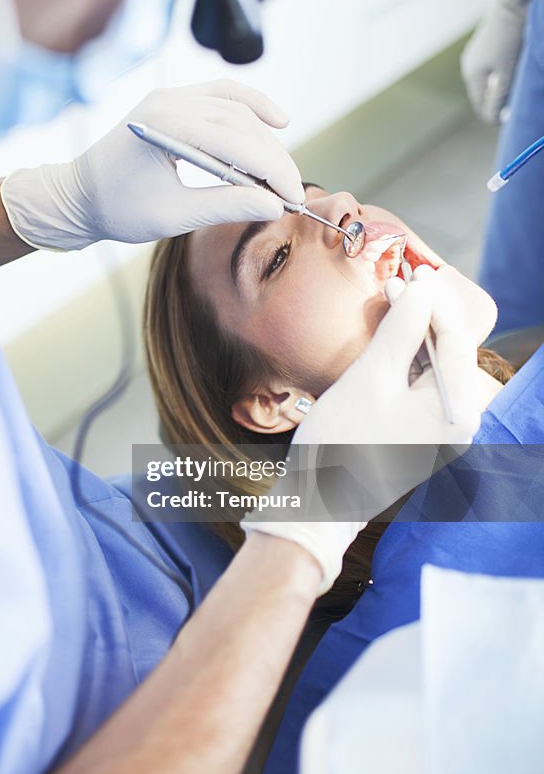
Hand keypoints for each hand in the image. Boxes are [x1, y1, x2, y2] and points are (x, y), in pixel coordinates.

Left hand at [0, 80, 303, 248]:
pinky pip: (223, 96)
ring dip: (265, 139)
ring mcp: (171, 96)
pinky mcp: (175, 102)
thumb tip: (274, 206)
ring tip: (282, 174)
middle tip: (293, 192)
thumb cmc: (118, 210)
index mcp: (165, 125)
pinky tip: (276, 122)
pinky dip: (251, 107)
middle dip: (273, 158)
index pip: (236, 141)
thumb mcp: (173, 217)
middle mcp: (169, 101)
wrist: (77, 196)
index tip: (293, 197)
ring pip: (236, 108)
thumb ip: (225, 206)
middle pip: (242, 123)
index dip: (272, 169)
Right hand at [242, 266, 481, 594]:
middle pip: (449, 351)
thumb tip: (420, 289)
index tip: (413, 271)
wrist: (316, 502)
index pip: (456, 341)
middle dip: (424, 313)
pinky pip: (419, 383)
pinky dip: (405, 356)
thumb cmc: (341, 443)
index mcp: (456, 412)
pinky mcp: (416, 430)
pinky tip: (389, 334)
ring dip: (413, 331)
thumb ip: (400, 331)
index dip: (434, 301)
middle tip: (400, 279)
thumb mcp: (371, 378)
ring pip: (433, 364)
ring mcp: (437, 428)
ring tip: (392, 298)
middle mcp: (456, 421)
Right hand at [460, 0, 538, 123]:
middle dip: (498, 102)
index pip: (482, 106)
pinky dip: (501, 74)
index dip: (496, 116)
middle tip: (515, 107)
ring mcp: (475, 54)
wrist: (513, 1)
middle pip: (483, 94)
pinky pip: (491, 67)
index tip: (512, 120)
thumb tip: (494, 120)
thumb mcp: (508, 73)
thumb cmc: (512, 38)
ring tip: (516, 89)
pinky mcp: (484, 44)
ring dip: (500, 88)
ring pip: (488, 80)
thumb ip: (500, 98)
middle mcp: (469, 66)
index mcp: (472, 75)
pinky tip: (513, 70)